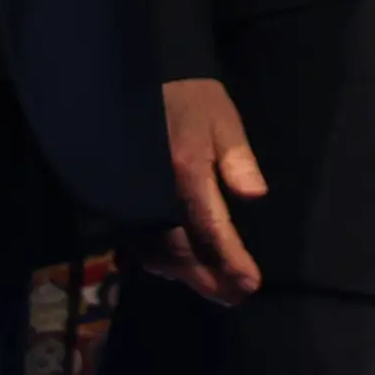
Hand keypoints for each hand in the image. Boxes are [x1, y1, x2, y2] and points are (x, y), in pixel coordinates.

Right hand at [147, 78, 267, 302]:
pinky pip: (137, 240)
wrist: (136, 78)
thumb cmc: (189, 96)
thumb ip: (237, 158)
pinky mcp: (119, 199)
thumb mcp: (222, 118)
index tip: (251, 284)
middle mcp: (153, 192)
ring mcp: (131, 198)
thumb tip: (255, 196)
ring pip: (155, 252)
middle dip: (208, 278)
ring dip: (184, 273)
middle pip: (180, 250)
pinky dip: (160, 259)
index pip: (210, 228)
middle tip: (235, 296)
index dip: (230, 260)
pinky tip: (179, 266)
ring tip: (214, 286)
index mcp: (184, 171)